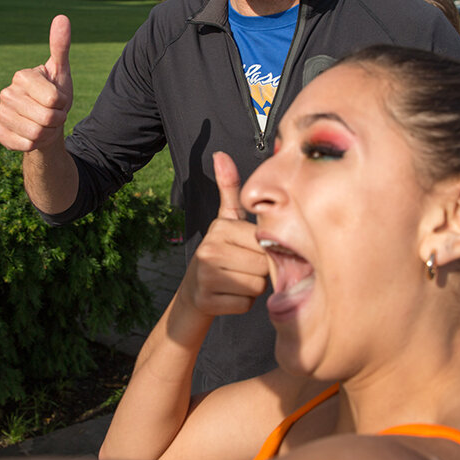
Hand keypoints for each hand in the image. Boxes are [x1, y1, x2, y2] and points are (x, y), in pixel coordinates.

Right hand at [0, 15, 73, 152]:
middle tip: (52, 114)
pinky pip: (25, 145)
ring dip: (47, 133)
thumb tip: (62, 17)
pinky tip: (33, 136)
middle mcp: (6, 93)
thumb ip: (61, 46)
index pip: (54, 99)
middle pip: (46, 118)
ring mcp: (0, 114)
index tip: (57, 100)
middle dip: (56, 120)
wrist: (44, 123)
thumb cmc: (54, 95)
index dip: (62, 104)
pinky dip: (35, 144)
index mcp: (21, 76)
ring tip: (44, 125)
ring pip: (36, 134)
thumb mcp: (61, 72)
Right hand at [179, 152, 270, 317]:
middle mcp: (210, 250)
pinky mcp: (207, 301)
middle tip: (244, 267)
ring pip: (257, 286)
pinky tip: (230, 295)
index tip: (250, 250)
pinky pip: (246, 305)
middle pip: (263, 266)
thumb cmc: (221, 252)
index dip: (264, 250)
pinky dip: (242, 303)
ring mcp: (206, 277)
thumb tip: (220, 155)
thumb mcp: (226, 219)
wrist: (194, 291)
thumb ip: (229, 188)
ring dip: (253, 287)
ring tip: (237, 279)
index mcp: (220, 228)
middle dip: (260, 271)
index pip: (265, 242)